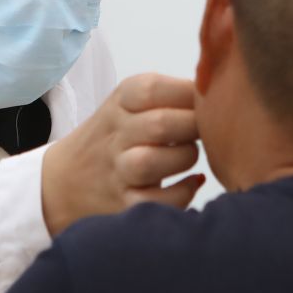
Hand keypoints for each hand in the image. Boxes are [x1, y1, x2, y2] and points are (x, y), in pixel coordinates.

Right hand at [40, 73, 204, 235]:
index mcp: (120, 102)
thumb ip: (172, 93)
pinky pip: (155, 202)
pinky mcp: (122, 204)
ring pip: (150, 163)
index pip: (152, 88)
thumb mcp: (129, 104)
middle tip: (208, 130)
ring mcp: (116, 171)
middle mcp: (114, 135)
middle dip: (194, 126)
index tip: (205, 101)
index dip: (188, 93)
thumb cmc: (115, 137)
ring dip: (184, 158)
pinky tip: (192, 182)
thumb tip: (228, 88)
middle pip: (159, 124)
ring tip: (191, 155)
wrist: (64, 182)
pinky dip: (182, 193)